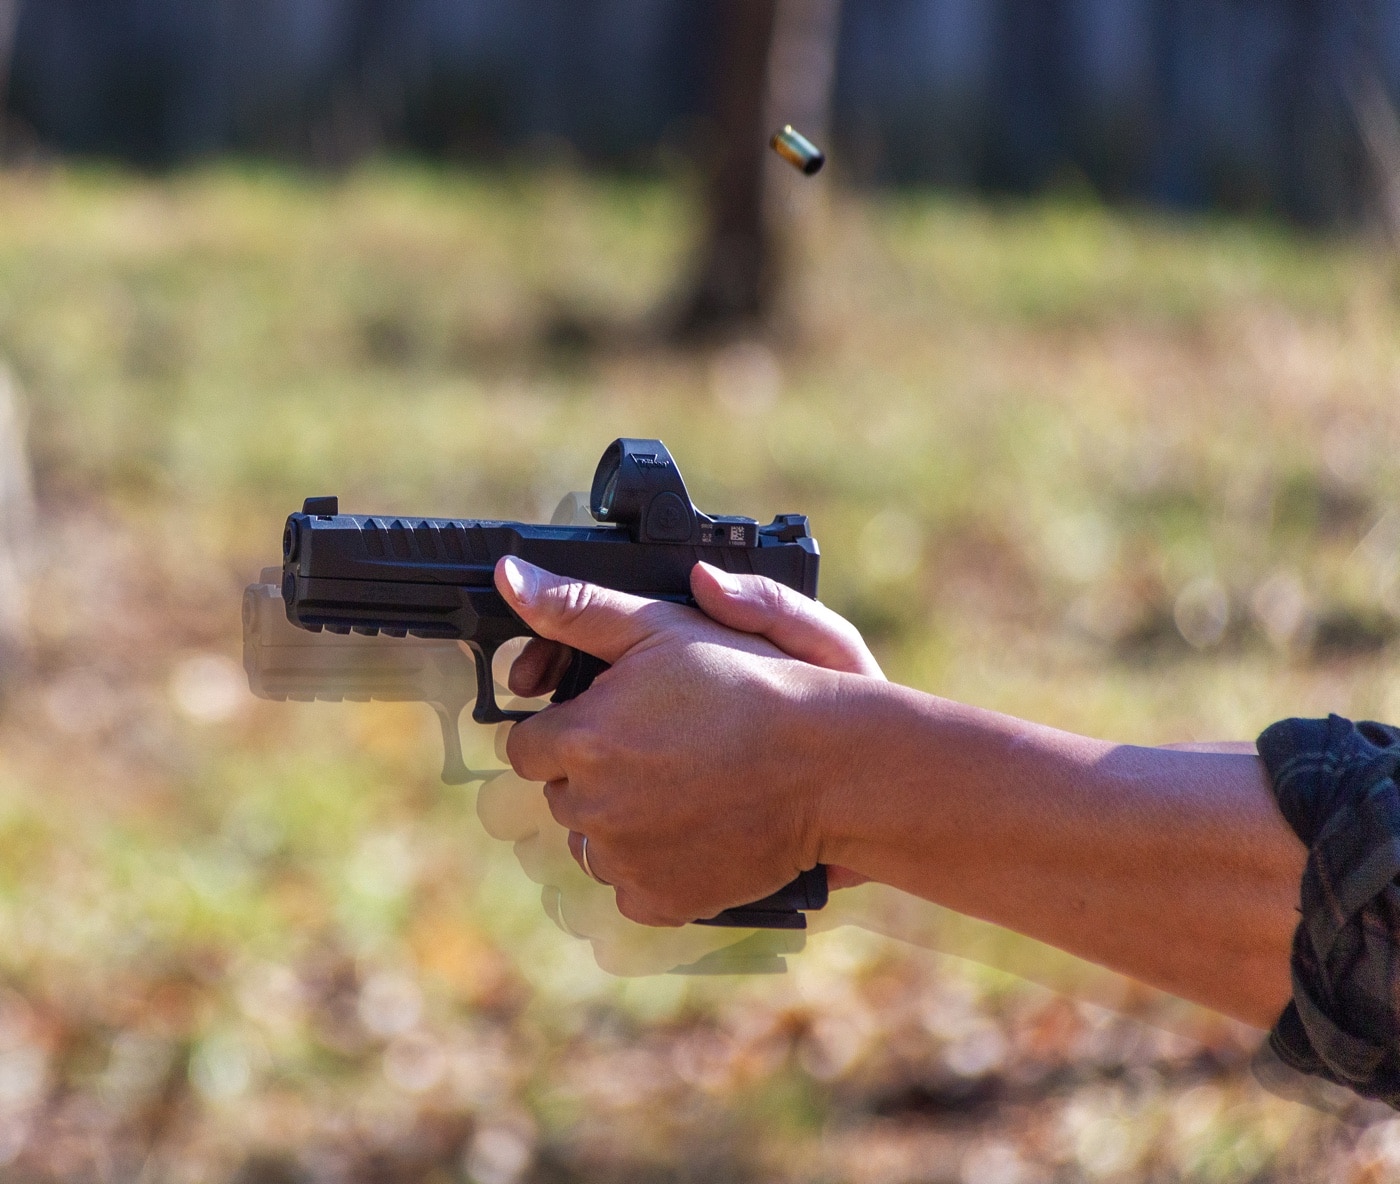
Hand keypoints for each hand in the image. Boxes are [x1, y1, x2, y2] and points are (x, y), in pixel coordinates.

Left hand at [495, 558, 881, 925]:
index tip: (611, 719)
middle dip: (596, 773)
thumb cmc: (753, 685)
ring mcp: (625, 860)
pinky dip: (654, 866)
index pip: (529, 745)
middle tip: (660, 747)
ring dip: (620, 822)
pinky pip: (631, 888)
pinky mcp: (660, 900)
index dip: (568, 729)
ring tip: (682, 787)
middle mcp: (590, 808)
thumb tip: (509, 578)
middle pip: (562, 795)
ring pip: (592, 843)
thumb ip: (576, 608)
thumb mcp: (663, 627)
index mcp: (581, 740)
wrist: (832, 766)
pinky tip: (695, 829)